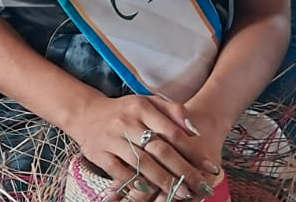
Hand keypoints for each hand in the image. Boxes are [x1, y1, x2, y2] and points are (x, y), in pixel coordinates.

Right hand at [65, 94, 218, 200]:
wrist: (86, 113)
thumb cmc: (125, 111)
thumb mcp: (148, 102)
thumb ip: (173, 111)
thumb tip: (194, 130)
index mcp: (141, 107)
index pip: (172, 132)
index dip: (193, 151)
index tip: (209, 167)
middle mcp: (127, 122)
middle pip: (159, 150)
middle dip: (183, 170)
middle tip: (200, 186)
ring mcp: (112, 139)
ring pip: (142, 163)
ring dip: (164, 181)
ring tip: (182, 193)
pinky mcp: (100, 154)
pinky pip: (120, 173)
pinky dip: (136, 183)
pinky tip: (151, 192)